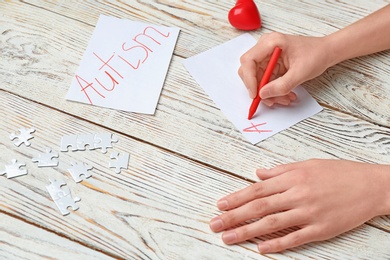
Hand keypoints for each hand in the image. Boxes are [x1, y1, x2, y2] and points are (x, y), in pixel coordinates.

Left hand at [209, 159, 389, 253]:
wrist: (372, 186)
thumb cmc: (340, 172)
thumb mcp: (308, 164)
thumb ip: (281, 170)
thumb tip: (258, 173)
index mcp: (293, 177)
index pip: (257, 189)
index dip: (236, 198)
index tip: (220, 205)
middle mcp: (297, 194)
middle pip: (259, 207)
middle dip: (234, 216)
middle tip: (214, 224)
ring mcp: (309, 213)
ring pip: (272, 223)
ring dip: (247, 232)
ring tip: (228, 237)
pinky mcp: (321, 229)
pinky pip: (295, 238)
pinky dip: (277, 244)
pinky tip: (261, 249)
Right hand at [238, 32, 332, 105]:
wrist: (326, 52)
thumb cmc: (316, 54)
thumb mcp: (300, 73)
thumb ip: (281, 85)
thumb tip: (263, 94)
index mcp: (271, 43)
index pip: (248, 61)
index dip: (249, 79)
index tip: (255, 94)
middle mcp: (265, 47)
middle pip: (249, 71)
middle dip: (259, 88)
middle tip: (270, 100)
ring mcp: (267, 56)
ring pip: (257, 78)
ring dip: (268, 92)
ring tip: (284, 99)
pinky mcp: (270, 64)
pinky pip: (265, 80)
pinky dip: (273, 90)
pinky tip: (285, 95)